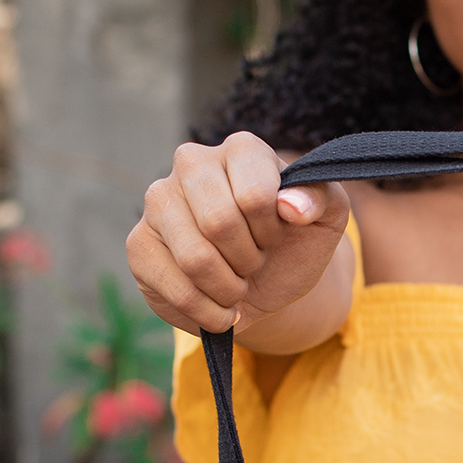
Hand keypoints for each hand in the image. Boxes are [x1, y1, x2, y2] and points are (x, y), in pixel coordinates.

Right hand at [126, 133, 349, 335]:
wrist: (266, 284)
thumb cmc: (292, 244)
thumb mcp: (324, 222)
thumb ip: (321, 201)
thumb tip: (291, 206)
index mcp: (240, 150)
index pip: (255, 195)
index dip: (271, 232)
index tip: (275, 235)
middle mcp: (191, 162)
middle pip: (219, 223)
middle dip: (249, 259)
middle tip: (255, 262)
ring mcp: (158, 202)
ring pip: (195, 259)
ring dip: (230, 289)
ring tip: (237, 283)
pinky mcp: (139, 246)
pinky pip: (176, 290)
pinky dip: (210, 312)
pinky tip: (219, 306)